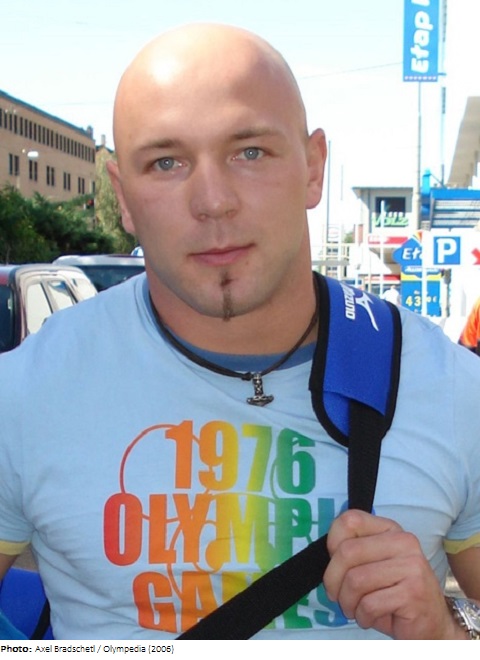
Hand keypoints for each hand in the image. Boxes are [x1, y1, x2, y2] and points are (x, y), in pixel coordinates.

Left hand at [323, 509, 465, 638]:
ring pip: (355, 580)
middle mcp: (404, 541)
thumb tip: (328, 552)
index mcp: (390, 529)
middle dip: (333, 580)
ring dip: (347, 602)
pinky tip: (370, 618)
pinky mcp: (413, 593)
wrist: (431, 625)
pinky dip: (362, 616)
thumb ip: (353, 551)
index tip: (337, 565)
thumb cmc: (393, 595)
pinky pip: (369, 604)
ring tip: (355, 610)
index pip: (349, 520)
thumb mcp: (372, 565)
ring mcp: (412, 566)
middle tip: (338, 596)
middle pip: (347, 552)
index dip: (332, 543)